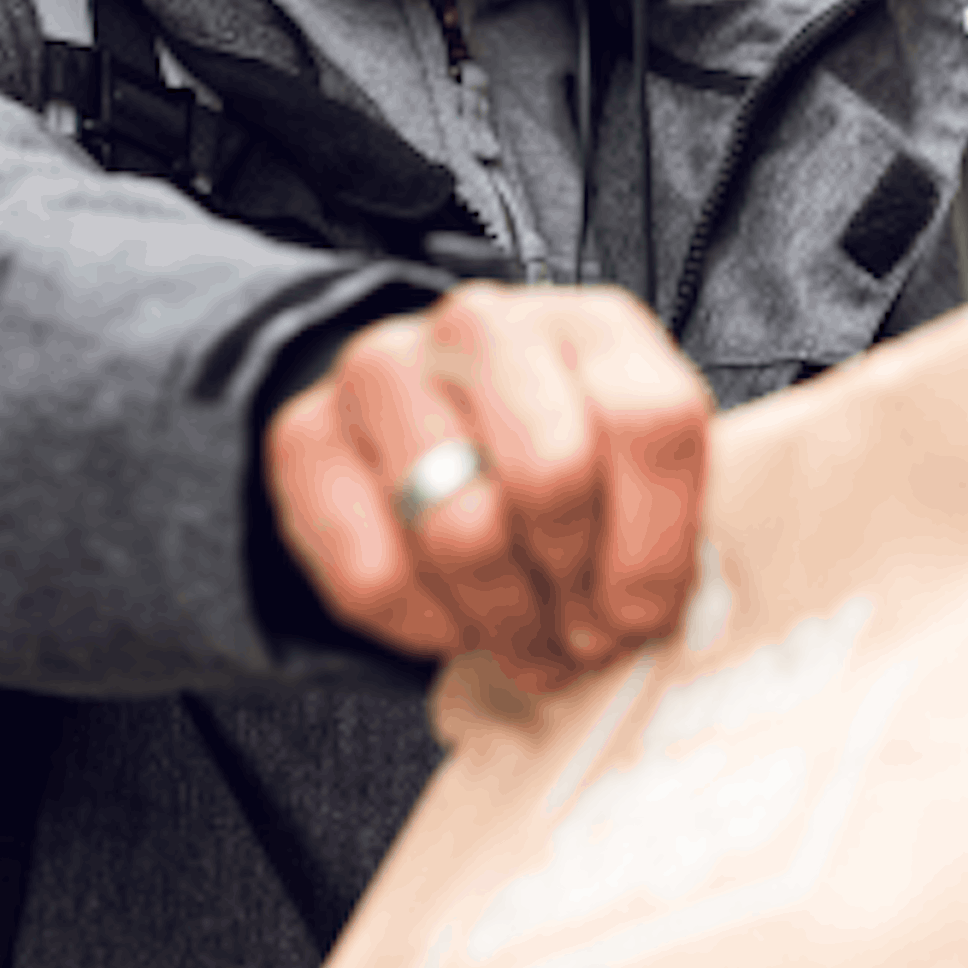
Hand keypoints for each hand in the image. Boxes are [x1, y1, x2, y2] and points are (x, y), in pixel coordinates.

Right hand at [262, 281, 711, 693]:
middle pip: (552, 478)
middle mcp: (485, 328)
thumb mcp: (633, 470)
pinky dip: (425, 625)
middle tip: (582, 638)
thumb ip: (661, 522)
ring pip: (461, 533)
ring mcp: (385, 371)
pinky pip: (374, 576)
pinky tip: (453, 616)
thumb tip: (645, 614)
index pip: (650, 423)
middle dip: (575, 589)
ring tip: (528, 641)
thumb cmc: (557, 457)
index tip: (643, 613)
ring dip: (506, 619)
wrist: (423, 420)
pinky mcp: (306, 435)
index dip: (654, 546)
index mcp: (594, 326)